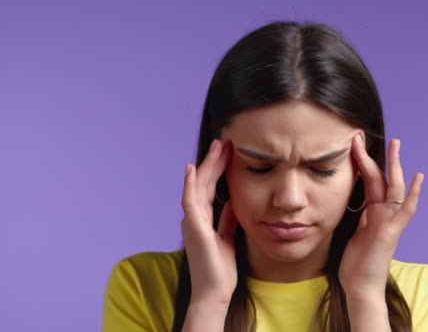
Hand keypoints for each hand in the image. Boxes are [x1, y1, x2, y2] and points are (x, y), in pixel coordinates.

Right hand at [181, 139, 237, 304]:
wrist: (214, 292)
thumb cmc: (220, 268)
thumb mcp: (228, 236)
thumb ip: (227, 219)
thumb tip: (232, 201)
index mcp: (202, 218)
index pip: (209, 186)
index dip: (218, 168)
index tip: (229, 151)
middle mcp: (194, 217)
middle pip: (203, 181)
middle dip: (214, 160)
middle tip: (225, 140)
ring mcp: (192, 222)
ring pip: (197, 186)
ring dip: (207, 165)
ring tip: (218, 146)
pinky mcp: (194, 229)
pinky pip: (190, 202)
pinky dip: (190, 184)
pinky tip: (193, 168)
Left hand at [339, 135, 423, 300]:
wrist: (361, 287)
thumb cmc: (356, 263)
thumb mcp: (355, 232)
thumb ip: (362, 217)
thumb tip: (360, 204)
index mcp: (374, 213)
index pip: (372, 182)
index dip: (366, 164)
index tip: (357, 147)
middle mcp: (384, 214)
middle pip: (383, 179)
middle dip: (381, 157)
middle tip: (375, 136)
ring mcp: (389, 221)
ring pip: (393, 187)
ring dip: (393, 165)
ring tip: (395, 144)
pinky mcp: (391, 231)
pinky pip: (405, 210)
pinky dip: (413, 194)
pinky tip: (418, 178)